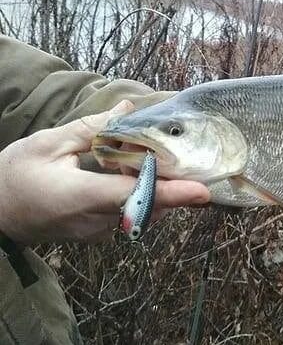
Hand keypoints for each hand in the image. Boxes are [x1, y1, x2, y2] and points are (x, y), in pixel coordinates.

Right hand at [0, 100, 209, 243]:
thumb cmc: (14, 177)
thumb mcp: (48, 145)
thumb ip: (92, 130)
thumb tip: (126, 111)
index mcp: (80, 197)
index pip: (135, 196)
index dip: (172, 195)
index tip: (203, 192)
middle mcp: (96, 221)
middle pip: (150, 204)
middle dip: (172, 182)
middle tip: (184, 158)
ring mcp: (99, 232)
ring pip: (145, 210)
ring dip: (158, 187)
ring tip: (155, 161)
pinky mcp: (100, 233)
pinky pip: (133, 214)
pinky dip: (143, 194)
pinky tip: (134, 174)